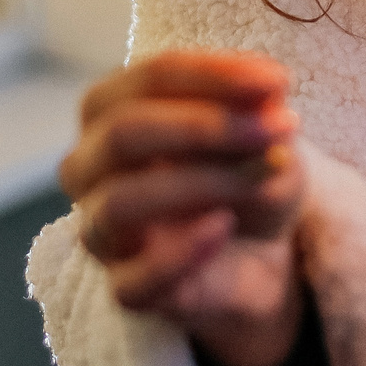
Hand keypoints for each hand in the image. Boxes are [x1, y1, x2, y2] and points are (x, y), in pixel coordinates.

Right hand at [59, 50, 308, 365]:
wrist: (260, 255)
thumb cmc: (246, 175)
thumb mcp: (268, 136)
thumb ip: (262, 112)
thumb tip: (268, 91)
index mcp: (112, 111)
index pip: (147, 80)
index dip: (211, 76)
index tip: (276, 81)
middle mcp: (90, 166)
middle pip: (121, 132)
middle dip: (203, 126)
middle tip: (274, 129)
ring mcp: (100, 231)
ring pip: (121, 202)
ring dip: (202, 182)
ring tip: (263, 176)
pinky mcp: (124, 289)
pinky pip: (133, 280)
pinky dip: (179, 254)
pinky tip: (224, 227)